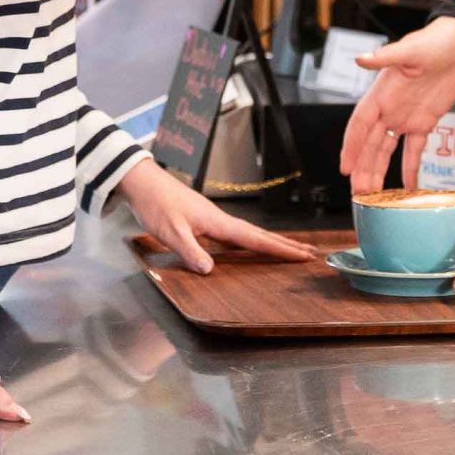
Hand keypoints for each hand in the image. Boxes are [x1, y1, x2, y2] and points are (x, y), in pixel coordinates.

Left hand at [117, 158, 317, 272]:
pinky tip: (250, 246)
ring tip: (289, 250)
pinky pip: (237, 234)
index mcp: (218, 223)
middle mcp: (221, 220)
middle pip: (260, 235)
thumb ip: (190, 251)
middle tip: (310, 253)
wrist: (143, 183)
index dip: (280, 249)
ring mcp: (214, 219)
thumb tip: (209, 271)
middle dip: (285, 245)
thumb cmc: (156, 205)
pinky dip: (251, 240)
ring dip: (271, 242)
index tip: (303, 255)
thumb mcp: (171, 232)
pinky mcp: (205, 220)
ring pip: (250, 233)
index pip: (256, 239)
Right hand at [340, 17, 454, 193]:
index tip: (345, 167)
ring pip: (386, 151)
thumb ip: (386, 58)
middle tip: (359, 194)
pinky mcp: (424, 122)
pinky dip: (410, 168)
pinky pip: (413, 150)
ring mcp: (405, 118)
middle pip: (370, 145)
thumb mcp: (410, 50)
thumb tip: (361, 58)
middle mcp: (389, 109)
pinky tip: (407, 186)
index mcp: (380, 94)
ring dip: (379, 172)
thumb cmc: (434, 42)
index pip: (360, 125)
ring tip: (374, 196)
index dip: (351, 147)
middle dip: (363, 169)